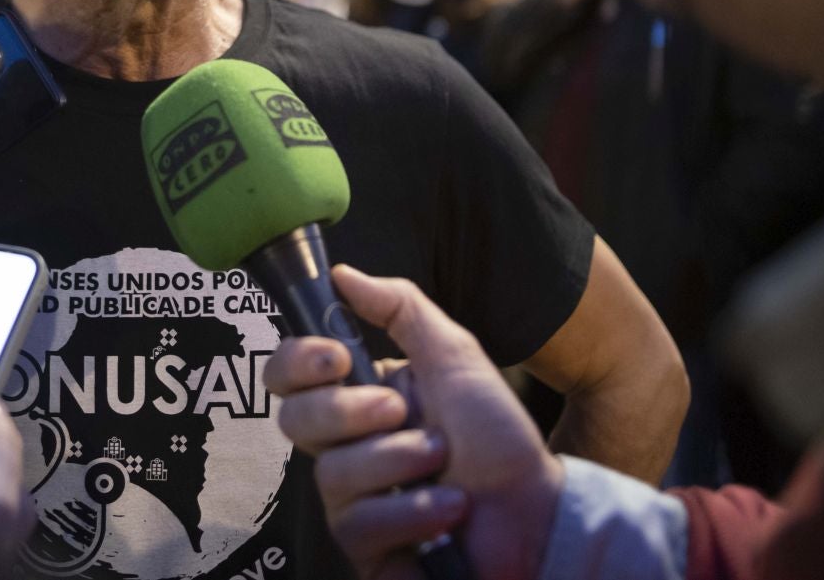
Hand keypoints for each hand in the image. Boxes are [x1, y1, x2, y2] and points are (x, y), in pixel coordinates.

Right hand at [266, 265, 564, 579]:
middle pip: (294, 421)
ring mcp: (352, 501)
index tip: (338, 359)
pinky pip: (357, 526)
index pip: (287, 375)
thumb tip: (342, 274)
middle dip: (352, 413)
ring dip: (397, 462)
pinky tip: (448, 509)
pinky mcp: (368, 549)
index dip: (296, 363)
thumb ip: (400, 308)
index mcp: (357, 396)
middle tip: (403, 412)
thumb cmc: (497, 437)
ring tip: (443, 463)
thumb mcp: (454, 356)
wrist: (537, 508)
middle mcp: (345, 447)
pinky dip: (412, 513)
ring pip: (331, 475)